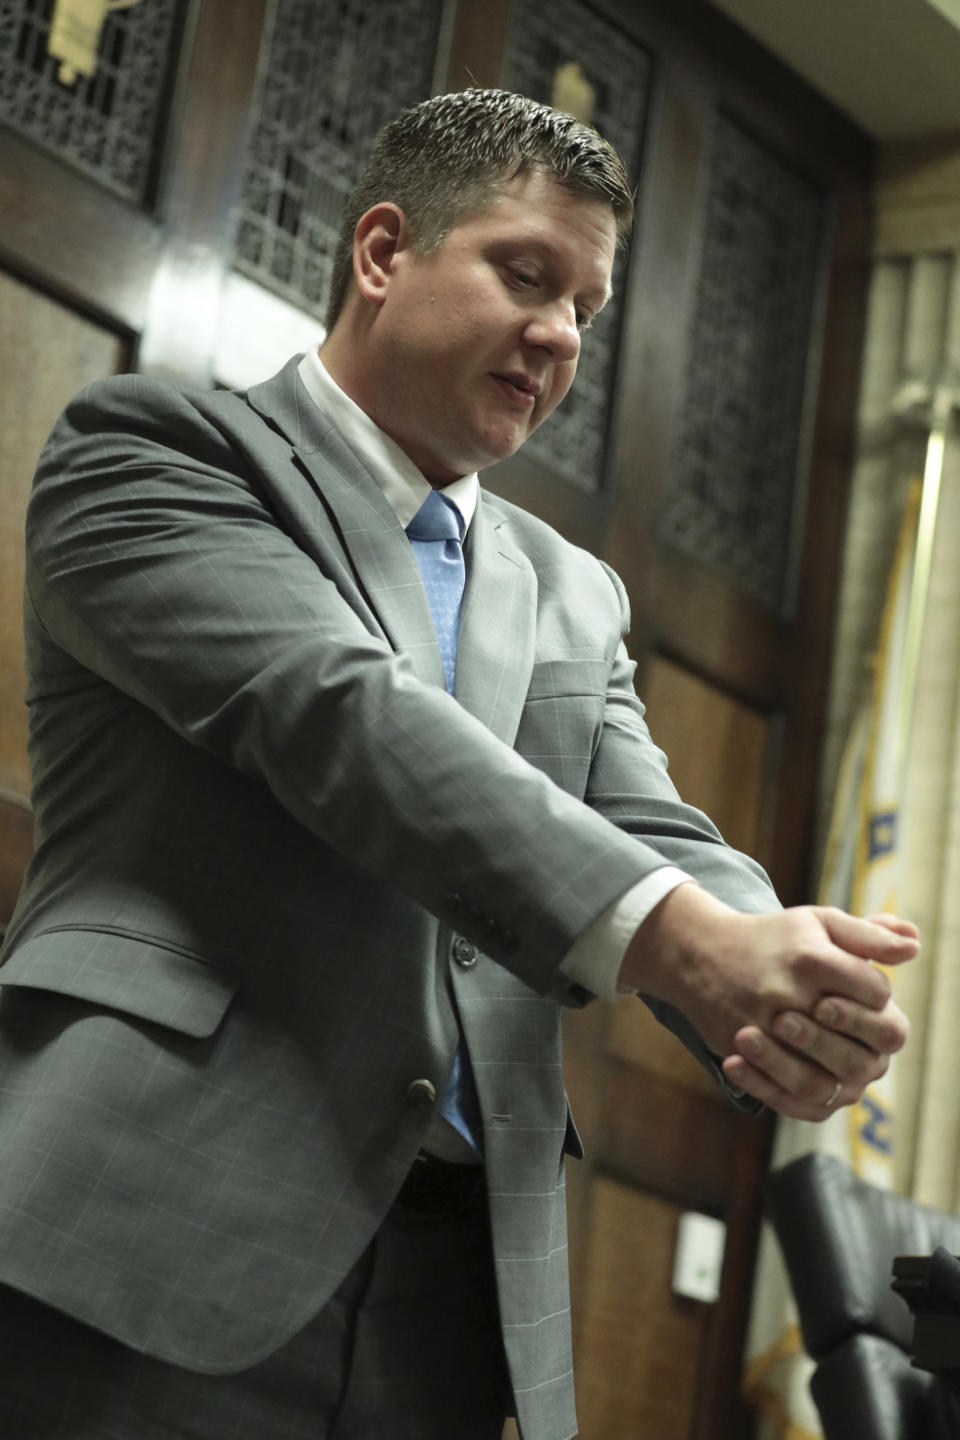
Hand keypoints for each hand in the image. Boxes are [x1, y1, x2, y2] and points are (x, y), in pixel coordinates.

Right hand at [621, 889, 917, 1118]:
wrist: (699, 953)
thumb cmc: (771, 938)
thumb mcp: (819, 922)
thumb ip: (869, 934)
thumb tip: (914, 945)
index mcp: (812, 959)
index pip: (876, 994)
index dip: (879, 996)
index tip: (863, 990)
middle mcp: (787, 995)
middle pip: (854, 1048)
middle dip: (861, 1043)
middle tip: (845, 1027)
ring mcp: (761, 1027)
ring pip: (819, 1078)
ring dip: (836, 1074)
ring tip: (830, 1055)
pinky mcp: (740, 1049)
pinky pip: (782, 1093)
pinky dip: (803, 1095)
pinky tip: (810, 1079)